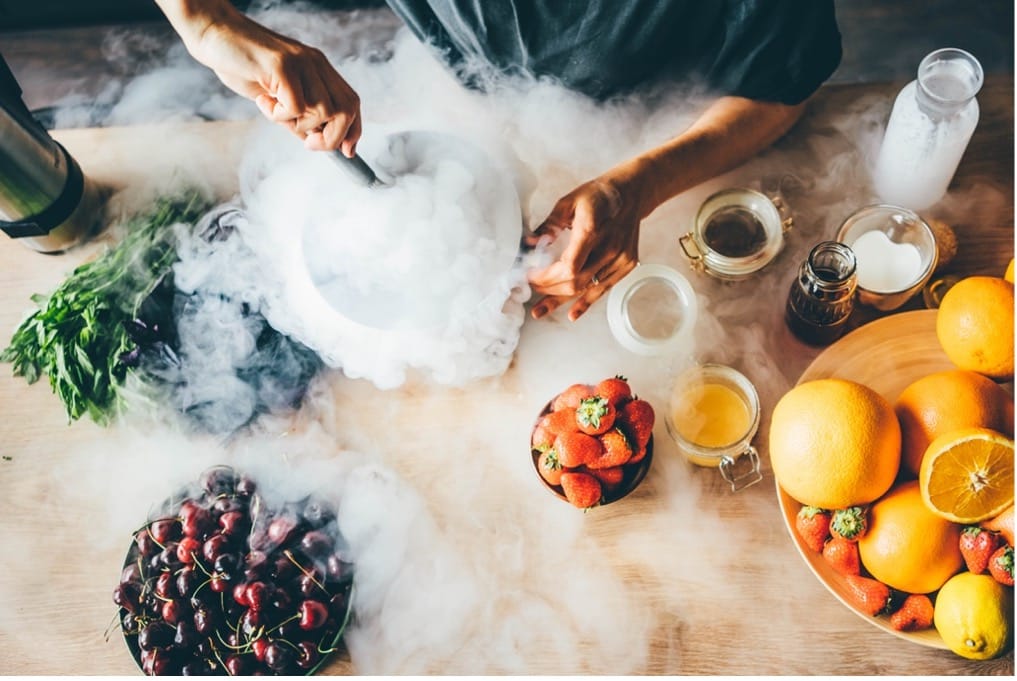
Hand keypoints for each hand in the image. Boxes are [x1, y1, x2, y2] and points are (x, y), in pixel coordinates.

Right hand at [182, 7, 361, 154]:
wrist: (212, 33)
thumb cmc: (240, 65)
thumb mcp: (275, 96)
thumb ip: (297, 116)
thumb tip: (316, 142)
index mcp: (318, 68)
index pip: (351, 102)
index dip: (354, 130)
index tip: (347, 152)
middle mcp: (315, 63)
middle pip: (346, 110)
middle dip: (332, 138)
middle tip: (307, 144)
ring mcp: (301, 62)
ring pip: (323, 112)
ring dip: (299, 126)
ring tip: (273, 112)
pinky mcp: (282, 66)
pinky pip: (296, 108)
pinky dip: (279, 116)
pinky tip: (262, 101)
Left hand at [525, 177, 640, 320]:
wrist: (631, 193)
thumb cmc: (598, 196)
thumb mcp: (568, 202)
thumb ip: (548, 225)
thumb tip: (529, 244)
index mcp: (592, 229)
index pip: (568, 266)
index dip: (547, 277)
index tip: (530, 276)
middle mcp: (609, 248)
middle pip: (575, 281)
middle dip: (548, 289)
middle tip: (531, 287)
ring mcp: (620, 259)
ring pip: (586, 289)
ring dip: (560, 300)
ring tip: (540, 310)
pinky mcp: (626, 265)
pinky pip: (602, 289)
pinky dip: (585, 303)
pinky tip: (571, 314)